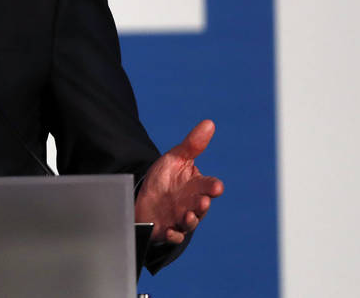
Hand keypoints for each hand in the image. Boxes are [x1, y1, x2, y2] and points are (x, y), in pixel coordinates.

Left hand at [134, 119, 223, 243]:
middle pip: (201, 206)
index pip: (208, 186)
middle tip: (203, 202)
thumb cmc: (164, 178)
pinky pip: (173, 236)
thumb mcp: (175, 158)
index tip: (216, 187)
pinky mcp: (167, 229)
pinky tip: (169, 231)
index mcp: (196, 186)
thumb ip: (192, 144)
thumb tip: (209, 123)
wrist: (143, 196)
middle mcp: (191, 204)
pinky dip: (173, 235)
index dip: (213, 187)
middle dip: (203, 205)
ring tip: (188, 216)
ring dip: (191, 221)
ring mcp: (180, 218)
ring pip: (190, 222)